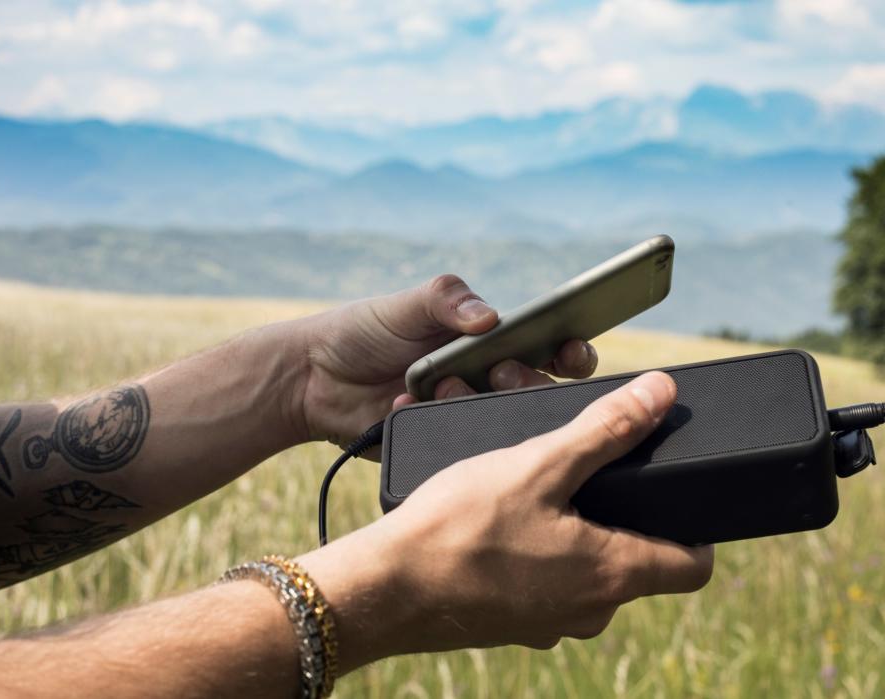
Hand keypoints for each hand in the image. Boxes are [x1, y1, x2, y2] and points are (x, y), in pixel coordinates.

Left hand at [296, 274, 598, 446]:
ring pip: (503, 422)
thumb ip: (447, 300)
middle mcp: (484, 381)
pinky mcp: (439, 446)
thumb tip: (490, 317)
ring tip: (437, 382)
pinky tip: (406, 403)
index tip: (572, 352)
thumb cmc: (363, 331)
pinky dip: (436, 420)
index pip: (550, 348)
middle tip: (497, 370)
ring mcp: (465, 415)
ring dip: (477, 400)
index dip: (572, 352)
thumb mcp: (406, 303)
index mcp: (489, 341)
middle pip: (538, 390)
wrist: (312, 380)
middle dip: (527, 381)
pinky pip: (459, 445)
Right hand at [298, 371, 712, 667]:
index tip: (679, 495)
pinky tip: (499, 527)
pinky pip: (544, 587)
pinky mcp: (512, 627)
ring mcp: (549, 625)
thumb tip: (661, 393)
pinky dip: (535, 557)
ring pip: (587, 575)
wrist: (384, 589)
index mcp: (613, 575)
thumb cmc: (459, 528)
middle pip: (638, 565)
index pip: (693, 565)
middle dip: (621, 518)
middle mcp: (590, 611)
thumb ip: (605, 430)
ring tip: (535, 494)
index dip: (697, 528)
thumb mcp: (538, 464)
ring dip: (573, 536)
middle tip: (588, 474)